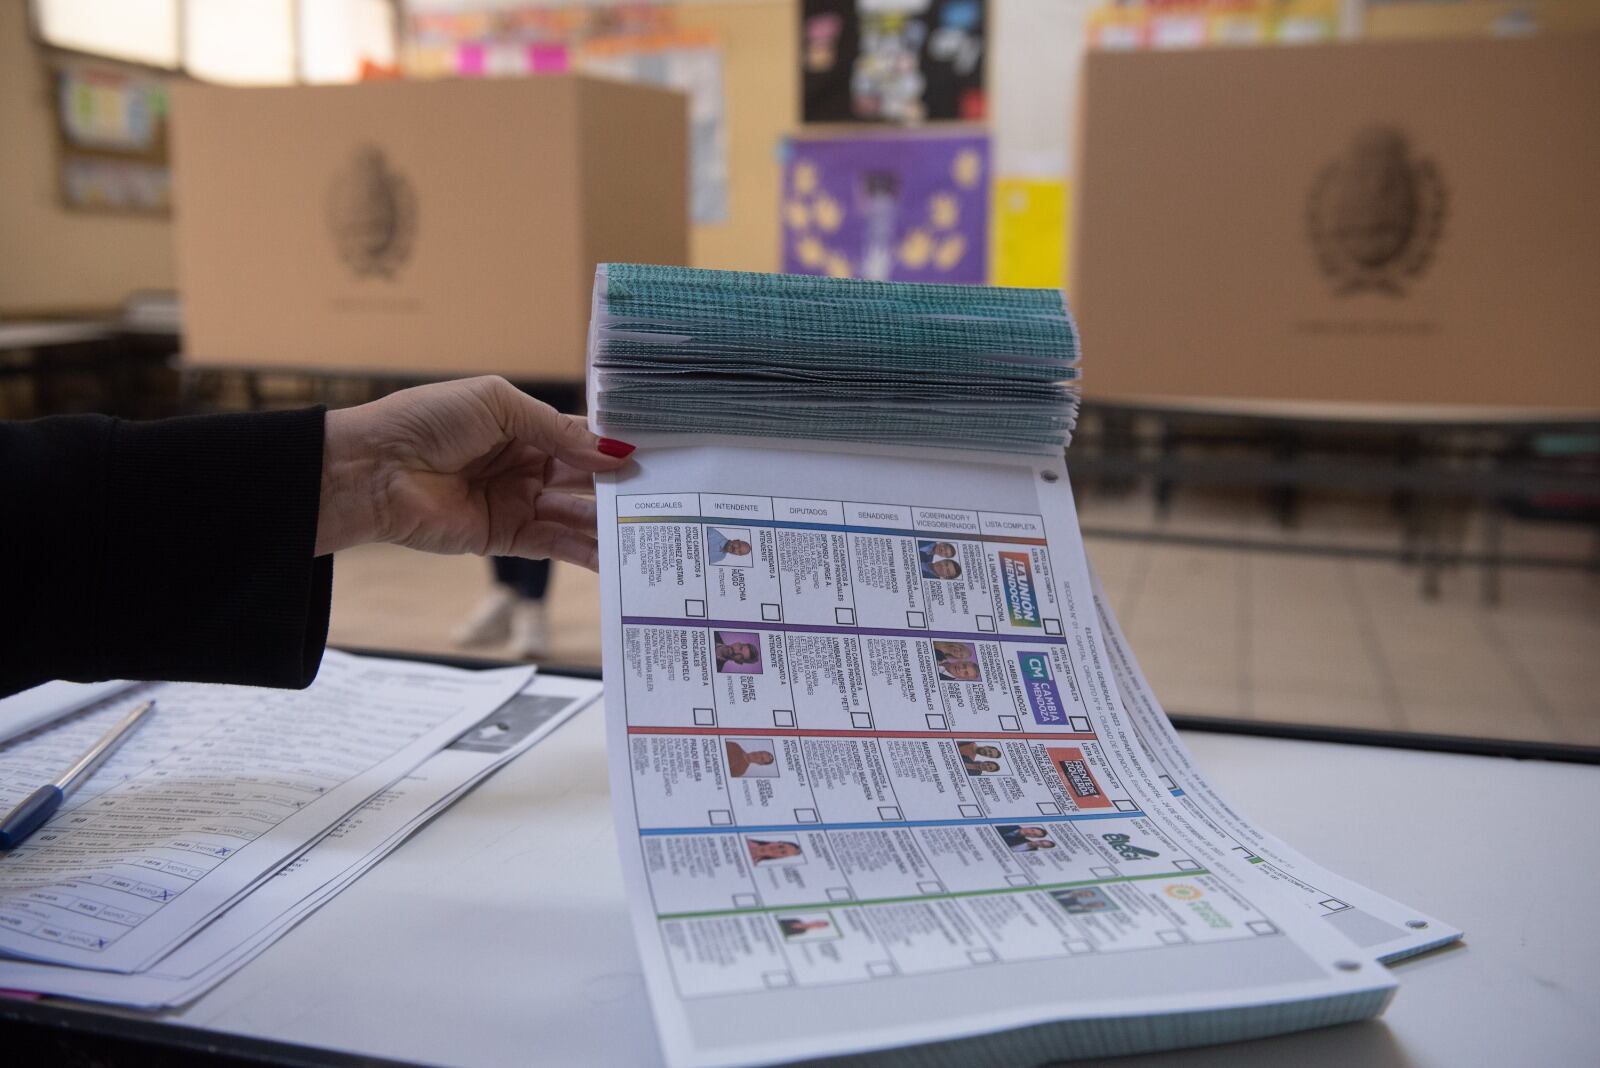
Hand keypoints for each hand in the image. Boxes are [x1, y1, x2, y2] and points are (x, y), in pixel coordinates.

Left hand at [315, 376, 633, 568]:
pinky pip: (554, 544)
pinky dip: (585, 550)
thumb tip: (614, 450)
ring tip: (654, 530)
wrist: (373, 468)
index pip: (583, 436)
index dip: (618, 445)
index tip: (661, 453)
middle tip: (669, 495)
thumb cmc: (426, 420)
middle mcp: (526, 464)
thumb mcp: (498, 406)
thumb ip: (558, 430)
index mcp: (524, 425)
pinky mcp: (504, 536)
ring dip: (610, 522)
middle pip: (586, 478)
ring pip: (576, 514)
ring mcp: (517, 501)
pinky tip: (616, 556)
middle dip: (622, 486)